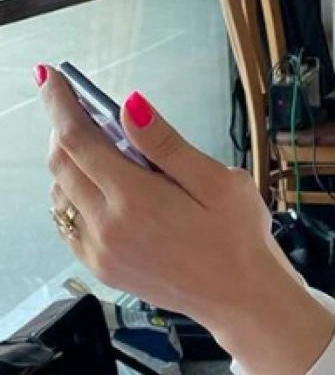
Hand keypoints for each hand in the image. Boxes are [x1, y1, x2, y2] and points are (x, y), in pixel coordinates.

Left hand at [37, 64, 292, 322]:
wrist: (241, 297)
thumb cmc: (238, 238)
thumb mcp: (219, 181)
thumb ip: (166, 144)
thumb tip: (130, 107)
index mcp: (136, 199)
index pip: (78, 139)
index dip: (59, 103)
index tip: (52, 77)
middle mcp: (108, 227)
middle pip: (61, 163)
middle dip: (64, 127)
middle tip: (82, 106)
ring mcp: (100, 251)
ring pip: (59, 192)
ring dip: (69, 161)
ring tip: (103, 148)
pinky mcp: (102, 266)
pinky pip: (68, 222)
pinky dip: (72, 194)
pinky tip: (101, 187)